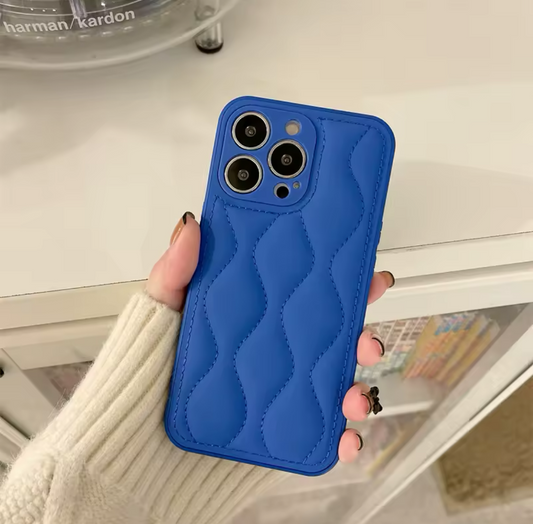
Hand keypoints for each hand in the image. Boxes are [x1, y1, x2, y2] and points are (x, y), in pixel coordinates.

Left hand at [147, 212, 393, 464]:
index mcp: (257, 318)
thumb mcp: (161, 312)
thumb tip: (192, 224)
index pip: (306, 294)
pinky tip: (343, 440)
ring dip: (358, 389)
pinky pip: (323, 435)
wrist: (137, 443)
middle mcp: (276, 353)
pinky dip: (343, 440)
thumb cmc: (148, 371)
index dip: (342, 282)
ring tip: (353, 395)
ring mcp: (282, 393)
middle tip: (365, 338)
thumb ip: (175, 271)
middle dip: (362, 336)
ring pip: (336, 385)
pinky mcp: (281, 432)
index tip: (366, 272)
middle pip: (333, 340)